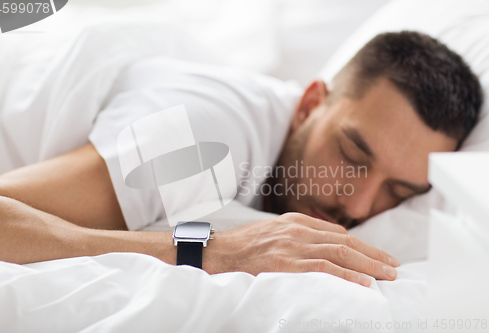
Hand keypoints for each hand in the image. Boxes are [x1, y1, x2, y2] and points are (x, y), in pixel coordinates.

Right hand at [203, 213, 399, 286]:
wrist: (216, 252)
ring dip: (367, 265)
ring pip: (339, 253)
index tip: (378, 256)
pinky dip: (345, 274)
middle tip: (393, 267)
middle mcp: (297, 229)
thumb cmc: (243, 247)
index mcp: (295, 221)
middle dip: (373, 255)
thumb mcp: (273, 234)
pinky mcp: (285, 262)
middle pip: (344, 241)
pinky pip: (322, 267)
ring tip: (387, 276)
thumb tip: (322, 250)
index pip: (337, 233)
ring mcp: (292, 245)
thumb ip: (297, 238)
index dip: (362, 246)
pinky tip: (362, 283)